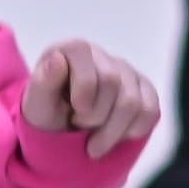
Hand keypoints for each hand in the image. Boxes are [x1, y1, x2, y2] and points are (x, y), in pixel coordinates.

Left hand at [24, 41, 161, 161]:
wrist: (62, 132)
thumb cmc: (48, 115)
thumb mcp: (37, 106)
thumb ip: (42, 83)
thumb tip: (57, 59)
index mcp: (74, 50)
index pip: (91, 70)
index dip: (84, 99)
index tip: (73, 114)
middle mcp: (101, 55)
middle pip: (114, 84)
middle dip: (96, 118)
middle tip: (79, 126)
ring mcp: (126, 71)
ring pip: (135, 102)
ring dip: (113, 131)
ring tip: (94, 136)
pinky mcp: (144, 89)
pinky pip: (151, 111)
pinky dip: (133, 131)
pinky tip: (115, 135)